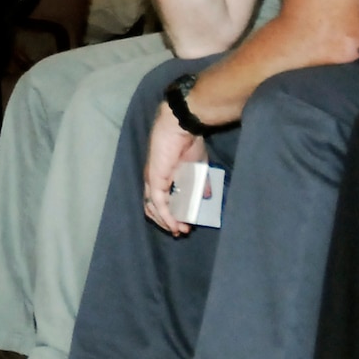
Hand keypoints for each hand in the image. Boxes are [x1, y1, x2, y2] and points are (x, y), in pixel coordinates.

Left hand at [142, 103, 206, 235]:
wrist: (182, 126)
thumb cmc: (189, 143)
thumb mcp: (198, 168)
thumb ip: (200, 183)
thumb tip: (206, 196)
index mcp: (161, 176)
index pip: (159, 201)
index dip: (169, 215)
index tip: (183, 226)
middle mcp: (153, 180)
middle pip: (153, 207)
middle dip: (167, 222)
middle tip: (182, 231)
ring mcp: (152, 180)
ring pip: (154, 208)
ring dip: (167, 222)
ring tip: (181, 230)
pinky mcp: (155, 179)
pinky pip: (159, 202)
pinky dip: (167, 215)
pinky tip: (175, 224)